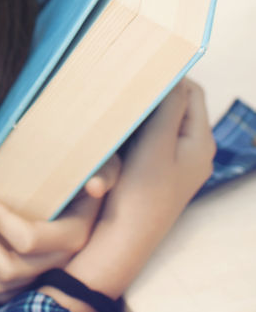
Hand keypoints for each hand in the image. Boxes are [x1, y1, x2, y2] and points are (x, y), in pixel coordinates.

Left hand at [0, 157, 119, 302]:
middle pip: (8, 268)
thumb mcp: (103, 168)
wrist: (85, 203)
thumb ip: (103, 174)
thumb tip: (93, 186)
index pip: (28, 239)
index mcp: (74, 237)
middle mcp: (59, 265)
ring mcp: (42, 279)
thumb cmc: (85, 178)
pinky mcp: (26, 285)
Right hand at [56, 81, 214, 308]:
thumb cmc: (141, 195)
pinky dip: (129, 131)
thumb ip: (167, 106)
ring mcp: (172, 163)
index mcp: (200, 142)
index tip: (136, 67)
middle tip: (122, 85)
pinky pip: (143, 138)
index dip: (166, 76)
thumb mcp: (155, 144)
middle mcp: (191, 151)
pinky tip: (112, 131)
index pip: (190, 91)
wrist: (121, 244)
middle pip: (173, 104)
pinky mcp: (152, 173)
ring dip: (136, 113)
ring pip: (155, 120)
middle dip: (149, 94)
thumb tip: (172, 70)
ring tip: (116, 108)